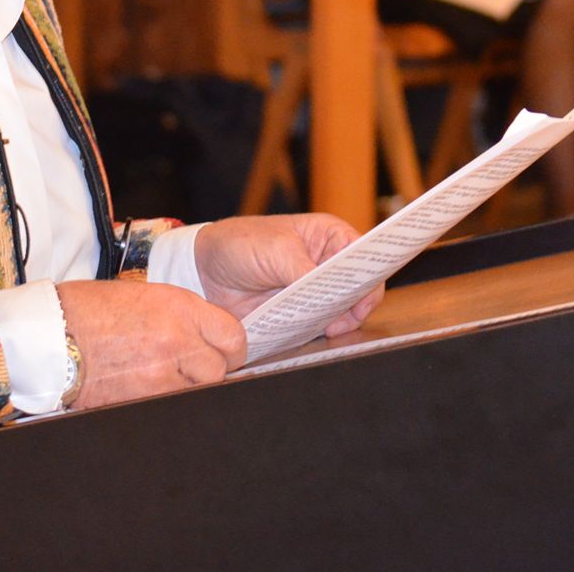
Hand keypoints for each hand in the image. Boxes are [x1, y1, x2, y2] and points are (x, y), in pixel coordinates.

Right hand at [57, 280, 245, 409]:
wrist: (48, 333)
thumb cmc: (88, 310)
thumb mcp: (144, 297)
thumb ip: (180, 318)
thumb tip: (204, 341)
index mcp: (179, 308)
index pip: (233, 337)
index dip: (228, 348)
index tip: (220, 352)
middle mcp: (176, 340)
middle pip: (219, 371)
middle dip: (206, 372)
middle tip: (185, 368)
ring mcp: (160, 376)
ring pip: (197, 393)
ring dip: (184, 389)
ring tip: (160, 379)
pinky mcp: (142, 402)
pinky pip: (169, 408)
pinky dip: (162, 403)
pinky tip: (144, 390)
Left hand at [193, 213, 384, 337]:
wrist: (203, 272)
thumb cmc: (239, 245)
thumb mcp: (275, 250)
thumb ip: (304, 270)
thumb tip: (328, 294)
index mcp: (328, 236)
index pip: (363, 255)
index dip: (370, 274)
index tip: (366, 294)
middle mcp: (327, 264)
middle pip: (358, 289)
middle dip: (355, 304)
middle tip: (341, 319)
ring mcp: (314, 292)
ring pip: (342, 312)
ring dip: (338, 323)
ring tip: (327, 329)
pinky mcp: (300, 316)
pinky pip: (319, 329)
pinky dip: (319, 334)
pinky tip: (314, 336)